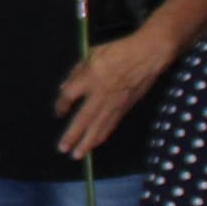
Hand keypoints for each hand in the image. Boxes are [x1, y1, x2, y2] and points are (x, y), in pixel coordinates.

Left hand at [50, 29, 172, 160]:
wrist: (147, 55)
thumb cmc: (119, 50)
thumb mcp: (92, 54)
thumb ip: (77, 71)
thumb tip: (64, 87)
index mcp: (90, 78)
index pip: (69, 96)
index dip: (61, 105)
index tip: (59, 112)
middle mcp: (100, 94)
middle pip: (83, 119)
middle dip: (72, 135)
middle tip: (63, 149)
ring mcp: (114, 103)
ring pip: (99, 127)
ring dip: (87, 142)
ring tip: (78, 155)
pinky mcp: (125, 107)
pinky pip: (112, 124)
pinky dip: (103, 135)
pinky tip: (96, 143)